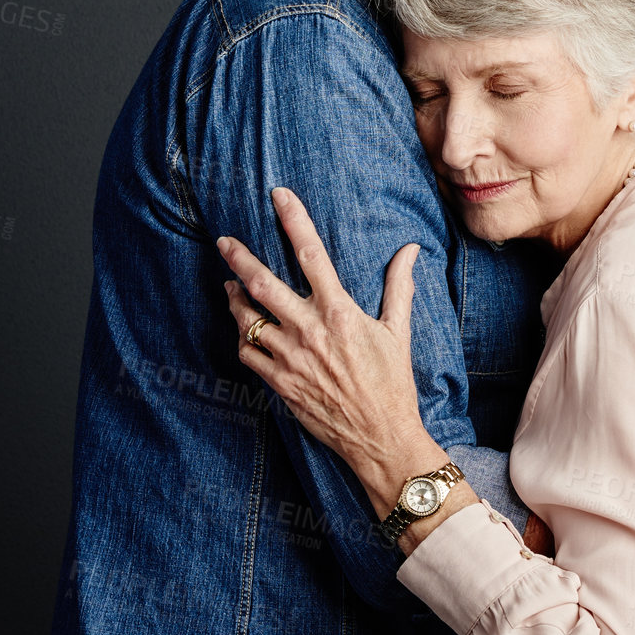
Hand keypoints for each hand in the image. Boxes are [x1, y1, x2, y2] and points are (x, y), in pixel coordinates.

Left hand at [216, 187, 446, 519]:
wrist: (380, 438)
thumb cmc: (392, 383)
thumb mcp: (398, 331)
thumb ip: (398, 286)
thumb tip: (411, 249)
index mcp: (339, 312)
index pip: (311, 254)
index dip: (293, 220)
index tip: (278, 196)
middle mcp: (310, 331)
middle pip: (263, 284)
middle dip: (239, 258)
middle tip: (223, 241)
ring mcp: (291, 359)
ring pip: (249, 319)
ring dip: (236, 299)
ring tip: (231, 286)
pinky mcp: (280, 383)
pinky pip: (249, 353)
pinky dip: (244, 338)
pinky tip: (246, 330)